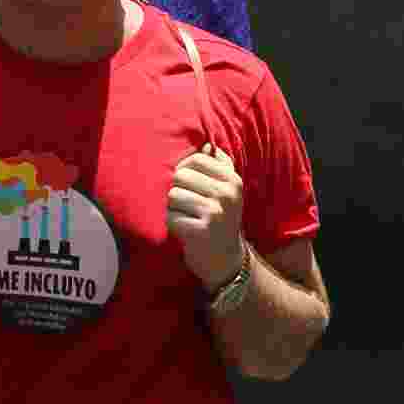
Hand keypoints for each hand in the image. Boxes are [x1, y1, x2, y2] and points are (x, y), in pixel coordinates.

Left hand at [166, 142, 244, 290]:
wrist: (226, 260)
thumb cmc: (221, 218)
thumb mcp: (228, 191)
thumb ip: (219, 165)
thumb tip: (205, 144)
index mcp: (233, 180)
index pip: (195, 159)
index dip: (183, 169)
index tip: (186, 184)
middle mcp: (226, 195)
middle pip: (180, 176)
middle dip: (177, 190)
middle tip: (187, 206)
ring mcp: (215, 213)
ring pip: (172, 196)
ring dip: (173, 208)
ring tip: (186, 217)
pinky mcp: (201, 232)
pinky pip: (170, 217)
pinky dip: (172, 224)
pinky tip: (184, 231)